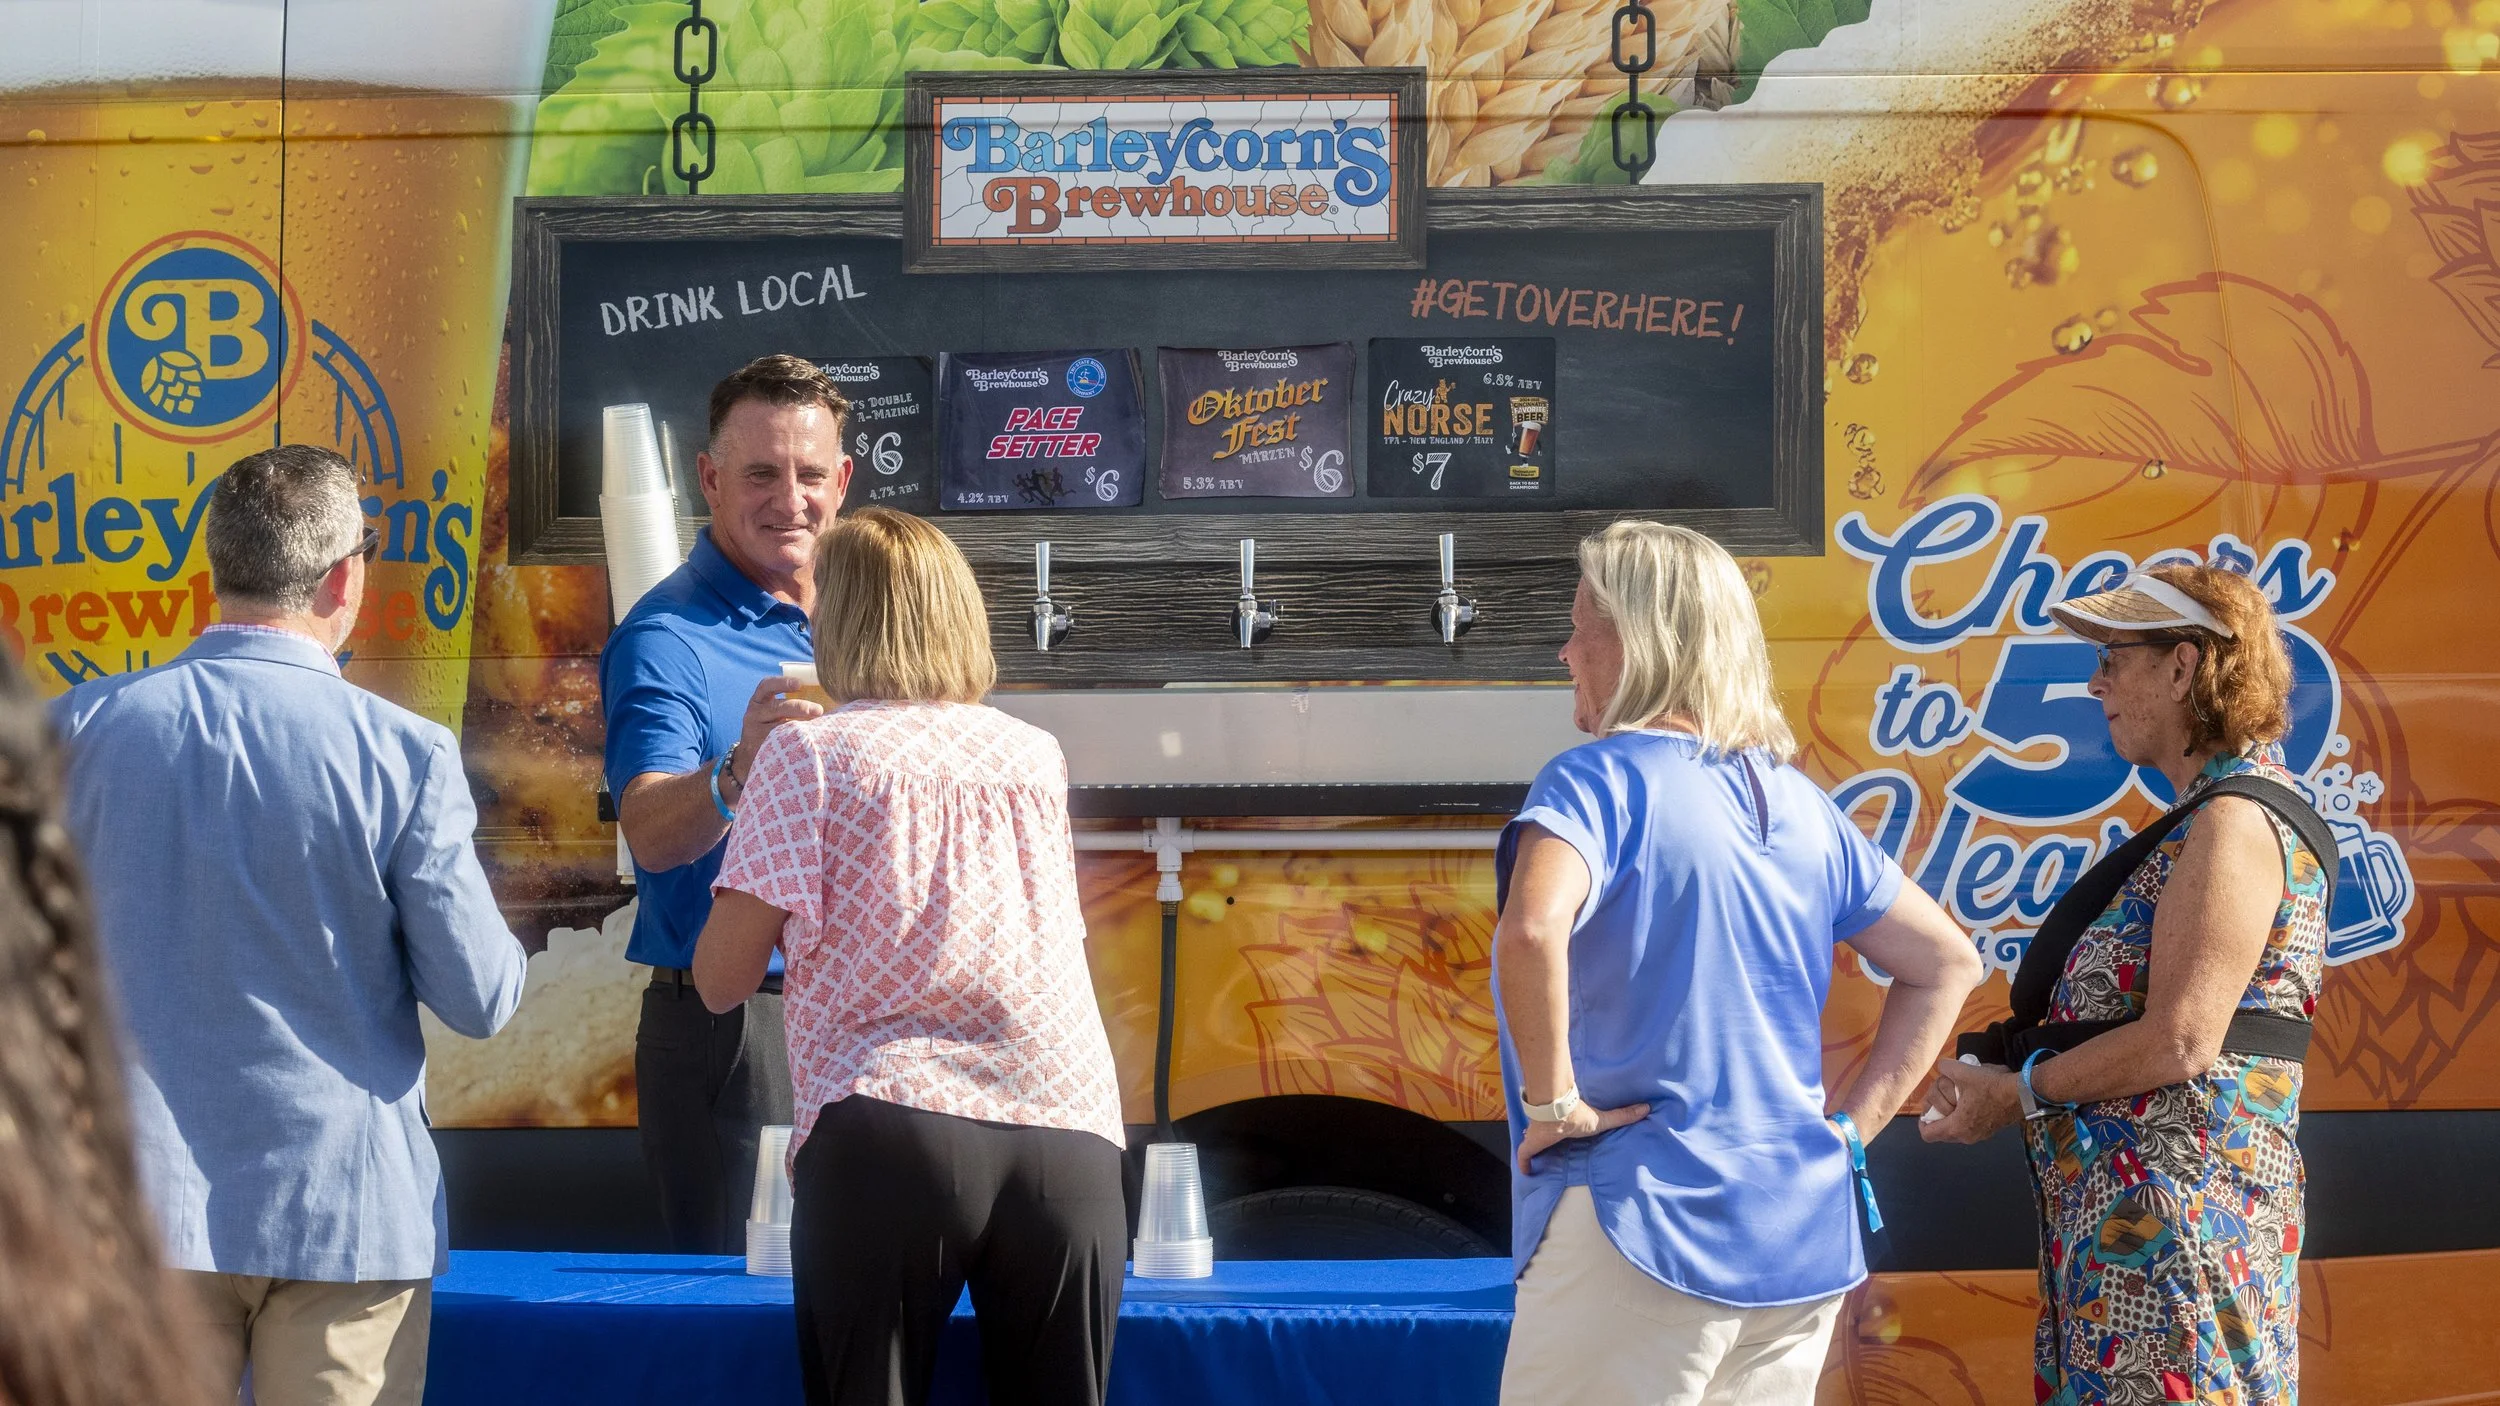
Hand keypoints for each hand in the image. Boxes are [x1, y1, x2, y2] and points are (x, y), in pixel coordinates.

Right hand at [732, 675, 824, 787]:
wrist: (750, 756)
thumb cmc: (770, 729)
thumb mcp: (772, 713)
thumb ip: (790, 704)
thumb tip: (827, 696)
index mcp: (759, 701)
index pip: (767, 686)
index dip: (783, 683)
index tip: (799, 684)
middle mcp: (754, 714)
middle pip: (776, 707)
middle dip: (799, 707)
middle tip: (818, 710)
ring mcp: (755, 732)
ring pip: (779, 727)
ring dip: (800, 726)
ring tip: (817, 727)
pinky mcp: (759, 749)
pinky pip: (778, 744)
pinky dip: (794, 742)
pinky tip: (806, 744)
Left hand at [1516, 1099, 1649, 1174]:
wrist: (1557, 1113)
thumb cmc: (1578, 1116)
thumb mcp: (1603, 1120)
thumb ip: (1622, 1116)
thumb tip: (1646, 1108)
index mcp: (1566, 1124)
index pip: (1562, 1127)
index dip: (1561, 1131)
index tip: (1563, 1135)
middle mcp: (1551, 1130)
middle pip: (1546, 1136)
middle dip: (1546, 1140)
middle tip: (1549, 1149)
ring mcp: (1537, 1137)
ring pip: (1533, 1143)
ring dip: (1534, 1149)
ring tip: (1538, 1159)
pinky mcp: (1529, 1145)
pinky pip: (1524, 1157)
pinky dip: (1525, 1165)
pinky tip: (1527, 1172)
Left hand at [1919, 1057, 2020, 1143]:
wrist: (2023, 1094)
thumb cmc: (1991, 1086)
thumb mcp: (1964, 1072)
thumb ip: (1946, 1068)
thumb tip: (1941, 1066)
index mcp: (1957, 1127)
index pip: (1928, 1134)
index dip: (1922, 1122)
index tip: (1926, 1109)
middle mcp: (1966, 1137)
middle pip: (1941, 1133)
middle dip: (1936, 1117)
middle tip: (1938, 1102)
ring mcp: (1979, 1136)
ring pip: (1955, 1131)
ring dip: (1950, 1117)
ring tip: (1953, 1100)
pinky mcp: (1989, 1131)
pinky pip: (1968, 1128)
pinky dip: (1963, 1118)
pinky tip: (1967, 1101)